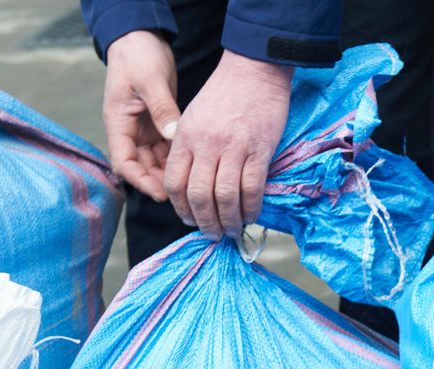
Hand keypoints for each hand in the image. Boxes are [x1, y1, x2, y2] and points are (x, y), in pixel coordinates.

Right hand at [103, 30, 179, 200]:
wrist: (140, 39)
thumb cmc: (138, 56)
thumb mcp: (149, 81)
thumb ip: (161, 109)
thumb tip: (173, 135)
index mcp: (118, 123)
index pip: (124, 163)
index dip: (141, 181)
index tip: (162, 193)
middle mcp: (129, 131)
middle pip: (142, 168)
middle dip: (161, 183)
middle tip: (187, 195)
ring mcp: (144, 130)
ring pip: (157, 162)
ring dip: (173, 174)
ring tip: (195, 186)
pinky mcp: (159, 125)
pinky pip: (169, 150)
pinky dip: (181, 160)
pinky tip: (198, 168)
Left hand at [164, 50, 291, 239]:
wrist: (253, 71)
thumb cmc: (225, 94)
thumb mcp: (194, 116)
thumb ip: (190, 147)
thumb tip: (193, 180)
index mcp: (184, 137)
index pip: (175, 183)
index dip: (181, 208)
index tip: (190, 219)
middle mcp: (205, 145)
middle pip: (198, 195)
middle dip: (205, 222)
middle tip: (212, 233)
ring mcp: (232, 149)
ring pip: (224, 197)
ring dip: (228, 220)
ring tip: (232, 230)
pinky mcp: (258, 151)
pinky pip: (252, 189)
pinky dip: (251, 208)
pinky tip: (251, 215)